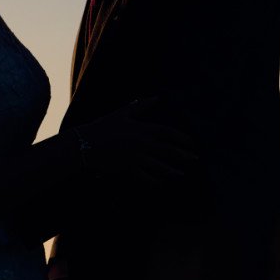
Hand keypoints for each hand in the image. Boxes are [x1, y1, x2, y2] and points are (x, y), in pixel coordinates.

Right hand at [73, 97, 196, 185]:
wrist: (85, 144)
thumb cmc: (103, 126)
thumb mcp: (122, 113)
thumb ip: (141, 106)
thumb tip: (156, 97)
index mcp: (142, 129)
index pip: (167, 132)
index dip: (181, 137)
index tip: (191, 142)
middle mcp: (142, 144)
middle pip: (168, 150)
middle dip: (183, 155)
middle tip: (194, 158)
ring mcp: (135, 158)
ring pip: (159, 166)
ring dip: (172, 170)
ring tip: (182, 173)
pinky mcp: (128, 169)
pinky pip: (145, 177)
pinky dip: (154, 180)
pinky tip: (161, 182)